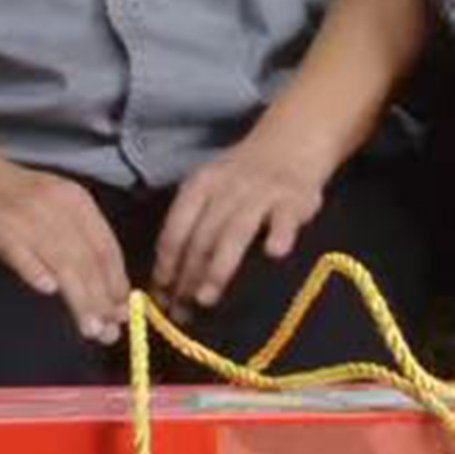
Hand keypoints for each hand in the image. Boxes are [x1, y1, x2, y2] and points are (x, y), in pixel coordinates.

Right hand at [0, 149, 133, 344]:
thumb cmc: (9, 193)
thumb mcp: (53, 205)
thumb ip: (76, 238)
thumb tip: (104, 285)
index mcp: (75, 202)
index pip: (105, 248)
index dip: (117, 283)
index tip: (124, 314)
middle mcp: (56, 208)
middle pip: (87, 259)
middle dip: (102, 300)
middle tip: (110, 333)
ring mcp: (26, 217)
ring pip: (61, 261)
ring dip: (78, 297)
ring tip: (90, 327)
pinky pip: (19, 251)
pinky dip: (35, 269)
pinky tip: (48, 289)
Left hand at [149, 119, 347, 312]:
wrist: (291, 141)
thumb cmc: (243, 176)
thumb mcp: (211, 187)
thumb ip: (192, 224)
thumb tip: (168, 278)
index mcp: (200, 186)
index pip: (176, 229)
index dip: (166, 265)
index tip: (161, 297)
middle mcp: (226, 188)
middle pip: (201, 237)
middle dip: (186, 277)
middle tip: (180, 312)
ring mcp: (261, 193)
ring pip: (235, 232)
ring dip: (218, 267)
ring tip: (206, 298)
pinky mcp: (294, 199)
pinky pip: (285, 219)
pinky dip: (279, 235)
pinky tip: (275, 254)